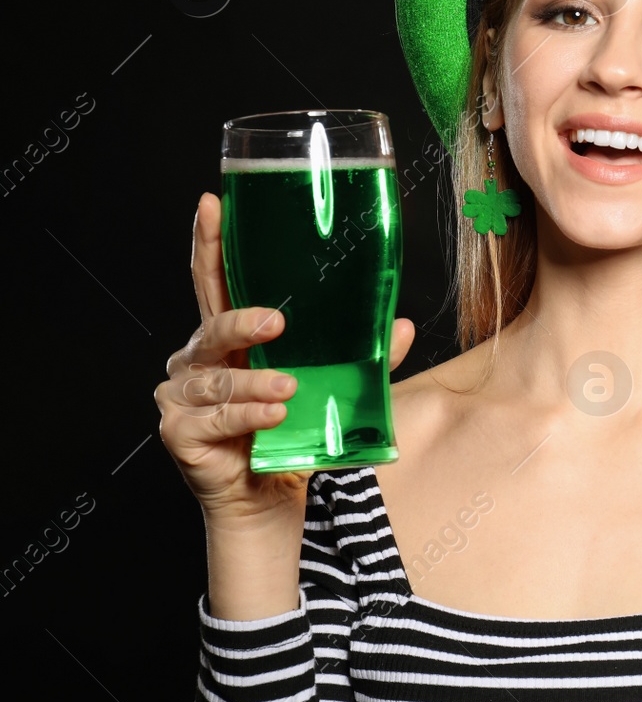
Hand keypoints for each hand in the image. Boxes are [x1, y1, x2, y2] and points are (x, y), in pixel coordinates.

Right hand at [155, 193, 414, 527]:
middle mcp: (197, 359)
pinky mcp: (179, 431)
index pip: (216, 280)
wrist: (271, 498)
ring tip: (290, 390)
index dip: (211, 241)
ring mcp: (182, 394)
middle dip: (242, 321)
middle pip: (212, 324)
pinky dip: (248, 414)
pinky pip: (217, 417)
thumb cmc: (292, 434)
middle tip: (276, 322)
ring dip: (257, 383)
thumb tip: (402, 326)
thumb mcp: (331, 388)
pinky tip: (274, 415)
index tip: (213, 203)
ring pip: (219, 378)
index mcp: (230, 337)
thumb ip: (360, 357)